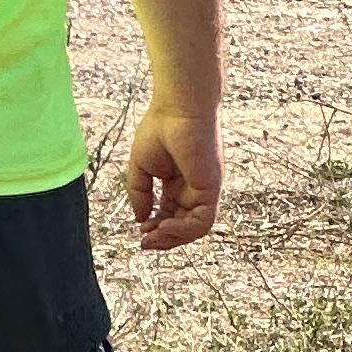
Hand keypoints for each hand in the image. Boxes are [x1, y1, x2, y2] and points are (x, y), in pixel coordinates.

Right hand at [126, 97, 221, 250]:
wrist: (178, 108)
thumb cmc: (160, 128)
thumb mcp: (141, 167)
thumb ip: (140, 194)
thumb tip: (139, 219)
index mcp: (178, 183)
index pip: (171, 215)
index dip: (156, 228)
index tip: (140, 234)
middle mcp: (194, 189)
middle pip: (183, 225)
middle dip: (164, 239)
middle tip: (145, 243)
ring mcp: (205, 189)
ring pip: (195, 228)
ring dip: (173, 238)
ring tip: (153, 238)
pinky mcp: (212, 188)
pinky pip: (202, 220)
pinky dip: (184, 230)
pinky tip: (163, 226)